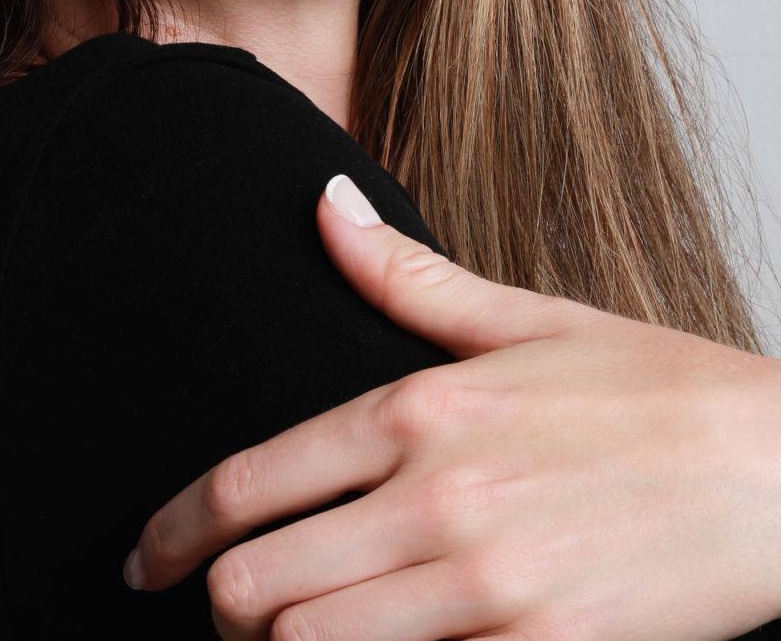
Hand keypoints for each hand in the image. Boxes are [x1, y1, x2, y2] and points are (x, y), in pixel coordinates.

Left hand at [122, 173, 780, 640]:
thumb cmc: (658, 391)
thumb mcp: (529, 320)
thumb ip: (406, 278)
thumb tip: (324, 204)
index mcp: (420, 411)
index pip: (250, 481)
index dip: (174, 532)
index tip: (145, 558)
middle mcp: (437, 502)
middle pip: (256, 589)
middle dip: (217, 607)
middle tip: (222, 606)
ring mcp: (487, 592)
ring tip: (288, 635)